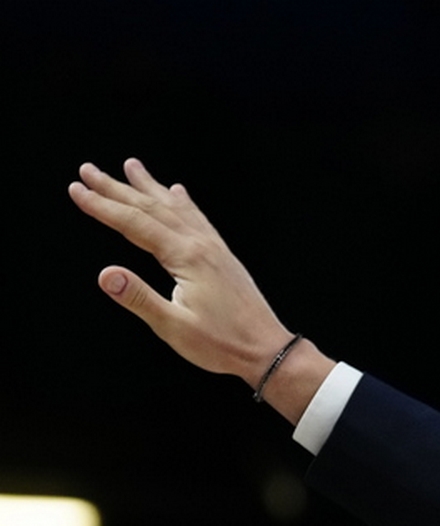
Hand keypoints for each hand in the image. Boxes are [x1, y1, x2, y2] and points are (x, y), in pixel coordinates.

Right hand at [70, 158, 333, 419]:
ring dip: (150, 187)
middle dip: (117, 188)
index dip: (102, 206)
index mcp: (188, 259)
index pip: (135, 224)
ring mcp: (215, 249)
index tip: (76, 190)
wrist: (268, 350)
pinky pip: (198, 220)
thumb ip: (140, 299)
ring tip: (131, 166)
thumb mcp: (175, 327)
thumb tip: (106, 274)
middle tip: (88, 169)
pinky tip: (179, 193)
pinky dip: (183, 203)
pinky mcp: (224, 258)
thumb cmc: (224, 345)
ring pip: (176, 209)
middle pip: (152, 208)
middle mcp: (202, 246)